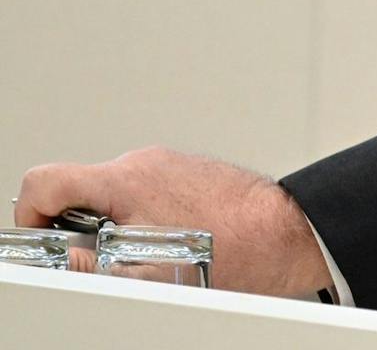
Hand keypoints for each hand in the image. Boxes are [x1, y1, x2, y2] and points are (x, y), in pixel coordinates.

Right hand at [15, 147, 330, 296]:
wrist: (287, 232)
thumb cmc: (234, 249)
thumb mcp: (146, 273)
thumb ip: (87, 264)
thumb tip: (58, 260)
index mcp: (126, 180)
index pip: (46, 181)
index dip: (30, 216)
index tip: (41, 243)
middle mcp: (145, 163)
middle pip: (79, 190)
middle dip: (79, 230)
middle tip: (103, 262)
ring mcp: (168, 165)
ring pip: (114, 195)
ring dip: (114, 227)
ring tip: (147, 257)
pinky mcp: (187, 173)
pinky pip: (145, 194)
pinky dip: (143, 219)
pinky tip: (171, 244)